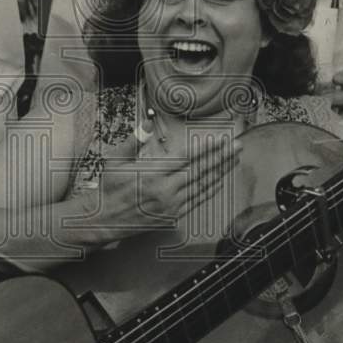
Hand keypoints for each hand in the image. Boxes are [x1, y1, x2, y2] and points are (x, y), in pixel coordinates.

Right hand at [70, 130, 241, 243]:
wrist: (104, 219)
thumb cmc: (109, 188)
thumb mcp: (115, 161)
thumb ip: (134, 141)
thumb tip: (148, 124)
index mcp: (152, 174)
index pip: (186, 157)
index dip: (206, 148)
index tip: (221, 140)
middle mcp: (165, 190)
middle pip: (200, 170)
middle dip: (221, 157)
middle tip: (237, 147)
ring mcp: (171, 205)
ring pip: (202, 185)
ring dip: (220, 172)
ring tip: (233, 160)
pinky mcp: (172, 215)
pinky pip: (196, 200)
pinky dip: (210, 189)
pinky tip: (218, 181)